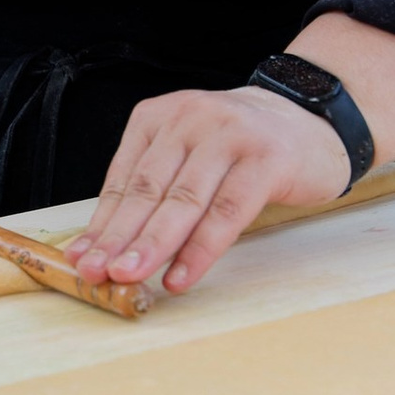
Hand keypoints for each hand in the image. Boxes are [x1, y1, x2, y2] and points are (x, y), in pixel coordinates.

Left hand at [69, 84, 350, 297]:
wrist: (313, 121)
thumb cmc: (243, 149)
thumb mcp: (190, 156)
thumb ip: (155, 193)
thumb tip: (107, 249)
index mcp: (160, 117)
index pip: (124, 179)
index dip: (100, 224)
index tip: (80, 261)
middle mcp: (191, 119)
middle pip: (147, 189)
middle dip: (118, 238)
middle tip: (96, 273)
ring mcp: (230, 134)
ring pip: (183, 200)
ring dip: (152, 244)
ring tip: (129, 276)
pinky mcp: (266, 157)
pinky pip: (227, 210)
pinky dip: (201, 248)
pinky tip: (181, 275)